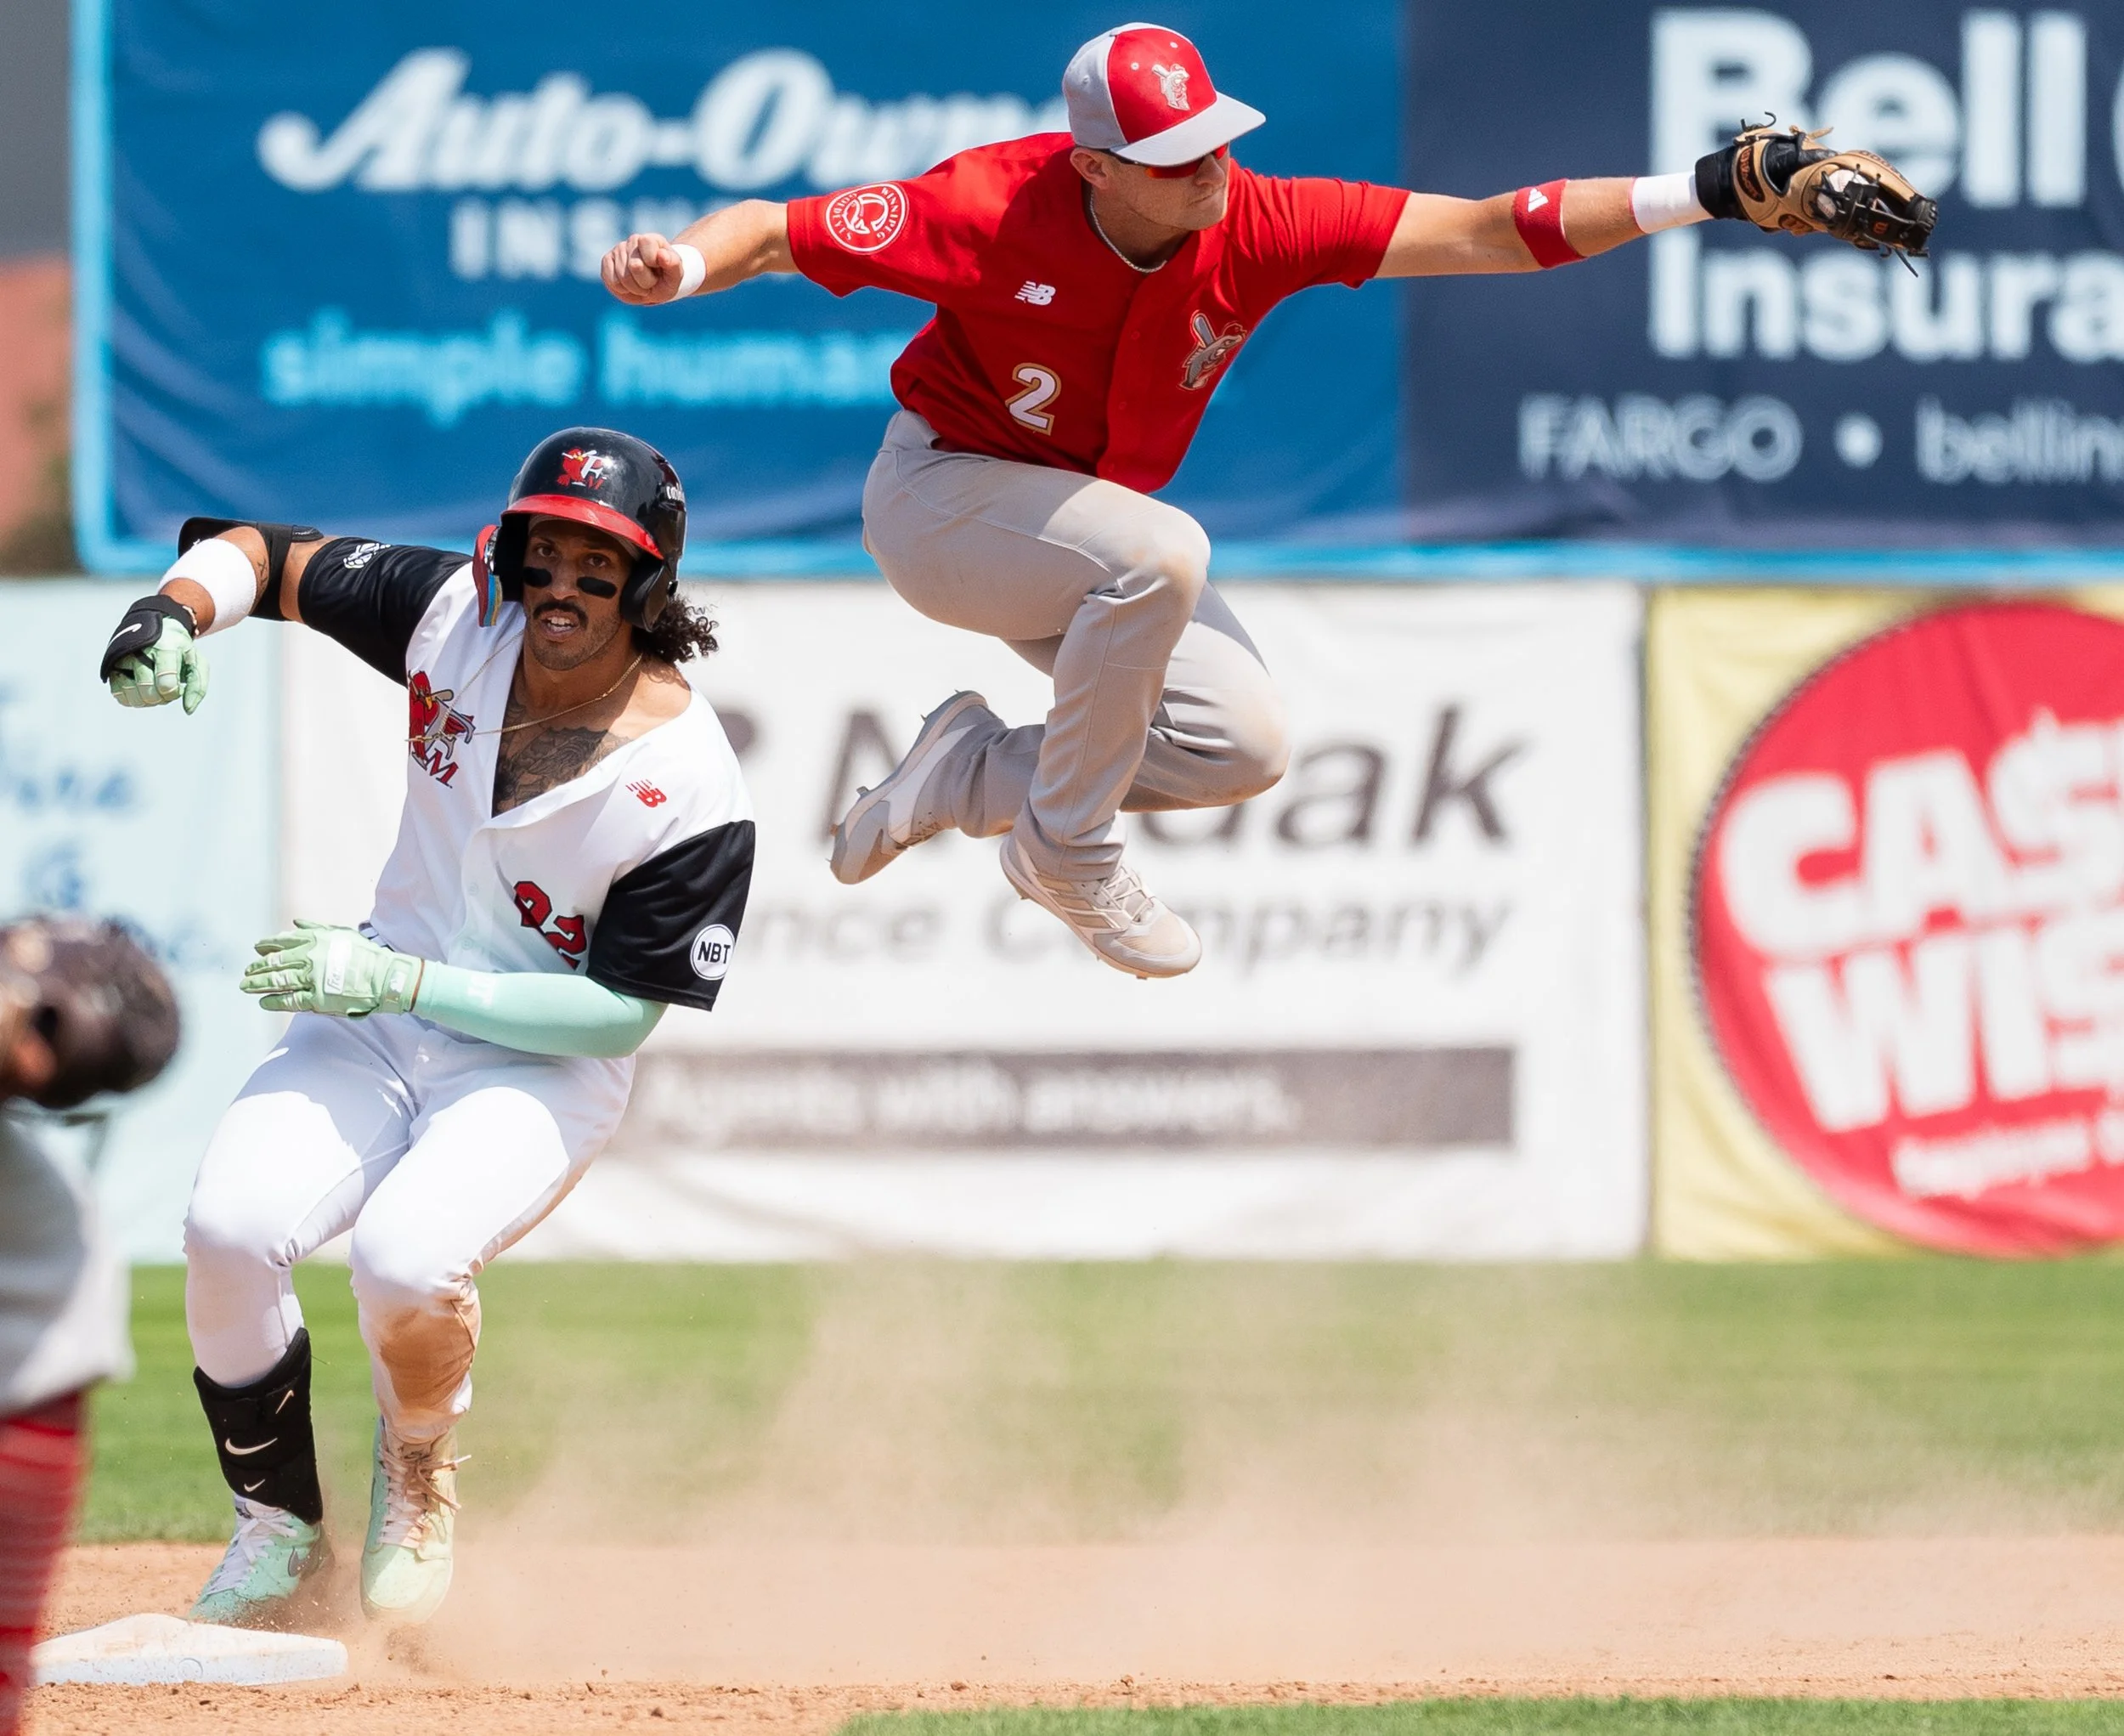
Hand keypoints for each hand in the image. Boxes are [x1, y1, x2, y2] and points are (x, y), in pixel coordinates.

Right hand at [105, 611, 207, 713]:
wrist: (156, 628)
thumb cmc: (179, 649)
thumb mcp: (196, 661)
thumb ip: (197, 686)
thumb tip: (188, 710)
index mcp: (164, 648)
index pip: (166, 684)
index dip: (173, 693)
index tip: (177, 686)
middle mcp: (139, 652)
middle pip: (150, 694)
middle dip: (163, 698)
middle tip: (167, 687)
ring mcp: (123, 659)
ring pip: (134, 697)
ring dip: (149, 701)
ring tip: (155, 688)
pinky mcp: (111, 667)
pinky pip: (119, 696)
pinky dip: (133, 699)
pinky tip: (142, 689)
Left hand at [241, 921, 423, 1017]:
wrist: (386, 977)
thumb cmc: (367, 955)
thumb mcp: (342, 933)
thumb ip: (316, 927)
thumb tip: (295, 922)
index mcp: (315, 940)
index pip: (283, 942)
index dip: (267, 946)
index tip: (257, 949)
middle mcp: (310, 958)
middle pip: (275, 962)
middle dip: (257, 967)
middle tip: (247, 972)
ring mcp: (312, 979)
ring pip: (277, 981)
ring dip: (258, 984)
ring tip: (246, 986)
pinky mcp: (317, 999)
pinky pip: (290, 1001)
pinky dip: (274, 1002)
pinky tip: (263, 1002)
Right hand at [601, 232, 685, 304]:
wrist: (655, 286)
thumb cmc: (666, 279)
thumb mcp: (676, 275)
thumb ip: (673, 264)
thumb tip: (662, 254)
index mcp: (652, 239)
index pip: (647, 246)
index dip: (653, 265)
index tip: (658, 269)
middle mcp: (634, 240)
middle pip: (635, 267)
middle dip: (645, 283)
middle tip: (651, 282)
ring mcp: (618, 249)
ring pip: (623, 277)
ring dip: (635, 289)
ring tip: (641, 285)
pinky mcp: (607, 261)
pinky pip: (612, 281)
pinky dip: (623, 290)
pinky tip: (629, 286)